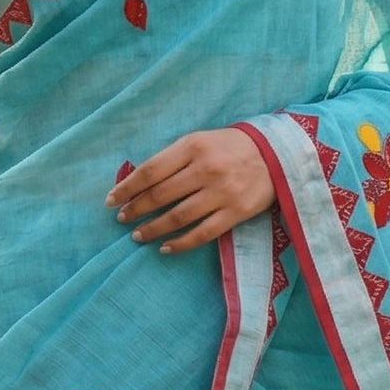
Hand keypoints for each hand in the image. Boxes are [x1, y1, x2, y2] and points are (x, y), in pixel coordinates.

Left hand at [106, 127, 275, 253]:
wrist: (277, 154)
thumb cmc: (230, 147)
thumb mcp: (200, 141)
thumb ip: (172, 158)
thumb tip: (137, 181)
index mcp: (193, 147)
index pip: (150, 171)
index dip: (127, 188)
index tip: (111, 200)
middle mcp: (206, 169)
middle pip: (160, 195)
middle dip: (136, 210)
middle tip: (122, 219)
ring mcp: (222, 193)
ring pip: (178, 217)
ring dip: (153, 229)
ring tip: (139, 235)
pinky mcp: (236, 212)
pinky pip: (202, 233)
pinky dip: (181, 243)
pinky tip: (166, 248)